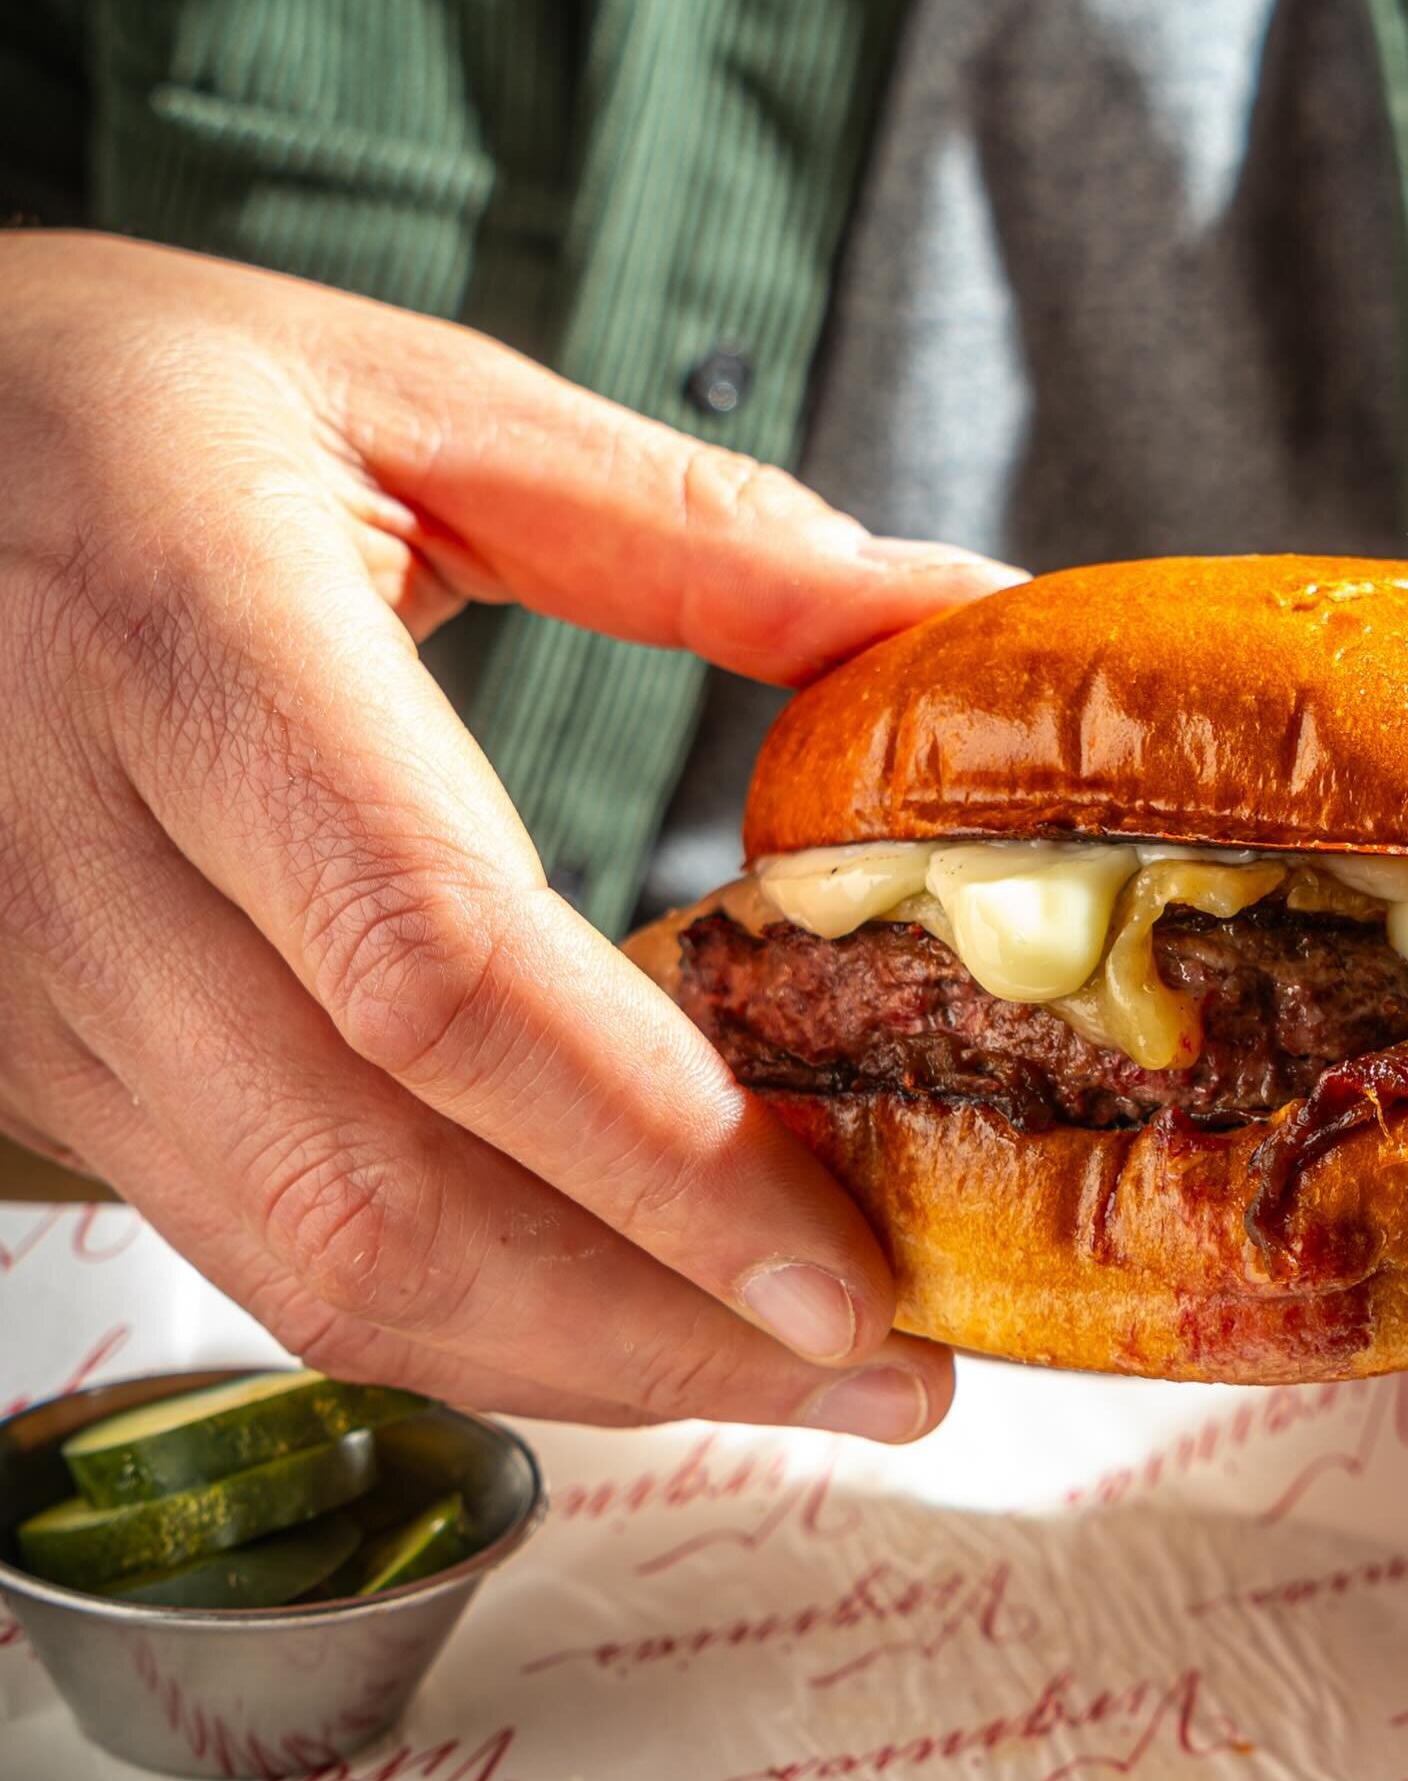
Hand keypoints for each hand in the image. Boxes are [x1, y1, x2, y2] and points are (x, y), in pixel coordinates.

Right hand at [0, 231, 1022, 1435]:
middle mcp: (79, 860)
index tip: (850, 1268)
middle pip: (380, 1192)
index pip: (435, 966)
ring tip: (803, 1381)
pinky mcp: (53, 1072)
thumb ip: (687, 529)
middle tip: (895, 1376)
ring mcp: (41, 999)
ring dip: (585, 1368)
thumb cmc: (121, 406)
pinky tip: (631, 1319)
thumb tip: (945, 611)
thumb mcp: (408, 400)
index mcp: (191, 646)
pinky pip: (267, 1253)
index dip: (654, 1152)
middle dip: (660, 1330)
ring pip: (316, 1271)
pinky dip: (473, 1322)